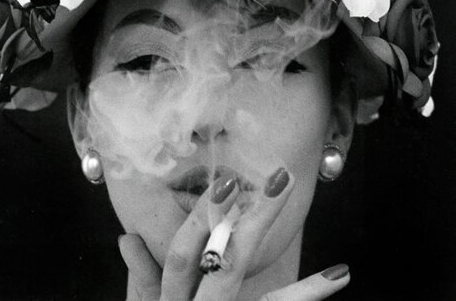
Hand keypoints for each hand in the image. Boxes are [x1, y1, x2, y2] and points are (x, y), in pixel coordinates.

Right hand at [118, 169, 349, 300]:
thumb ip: (140, 279)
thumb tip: (127, 236)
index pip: (183, 257)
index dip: (202, 219)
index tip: (227, 182)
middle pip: (230, 264)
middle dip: (257, 221)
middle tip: (282, 180)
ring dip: (305, 291)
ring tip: (341, 272)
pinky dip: (303, 299)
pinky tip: (336, 280)